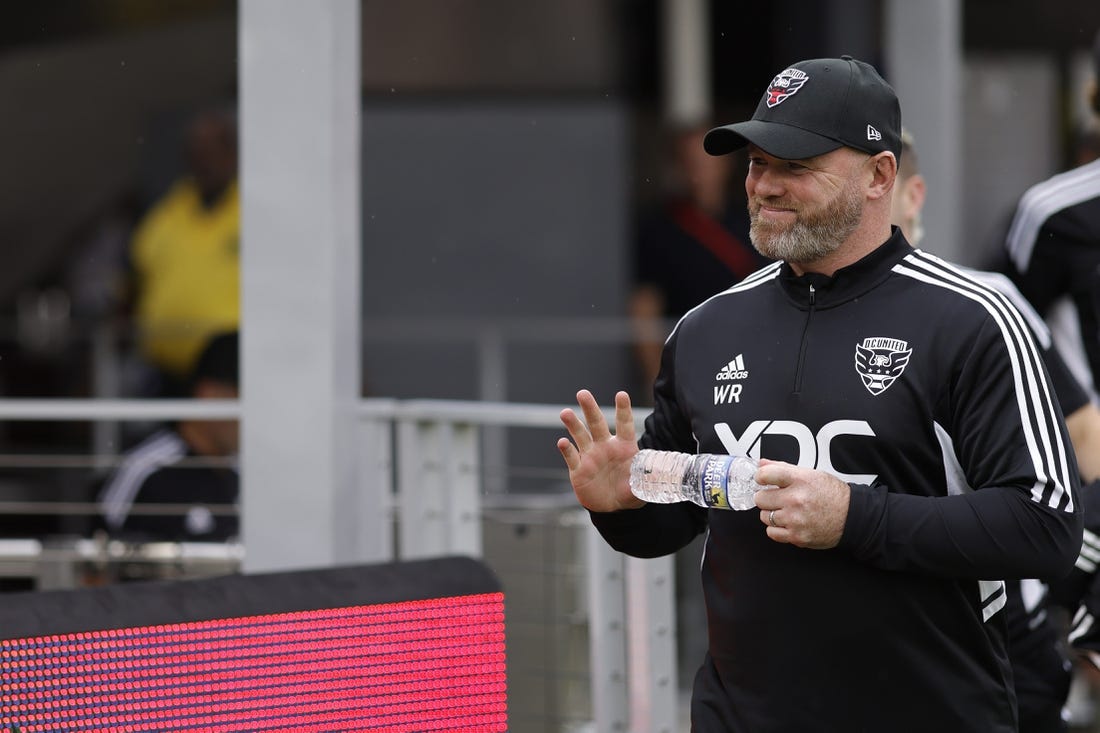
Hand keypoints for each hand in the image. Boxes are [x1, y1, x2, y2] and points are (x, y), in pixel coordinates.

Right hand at [557, 389, 644, 512]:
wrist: (611, 507)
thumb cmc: (629, 491)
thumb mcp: (642, 487)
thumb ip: (648, 480)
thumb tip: (660, 475)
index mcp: (624, 446)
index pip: (624, 424)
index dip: (623, 410)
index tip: (621, 395)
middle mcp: (605, 446)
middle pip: (597, 423)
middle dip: (590, 408)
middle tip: (582, 393)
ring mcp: (590, 456)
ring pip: (580, 436)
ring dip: (573, 424)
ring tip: (565, 413)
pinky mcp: (578, 469)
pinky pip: (572, 457)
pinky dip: (567, 450)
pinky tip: (563, 442)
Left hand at [753, 459, 850, 548]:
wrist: (852, 517)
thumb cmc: (832, 494)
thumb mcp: (810, 474)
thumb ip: (783, 468)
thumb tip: (761, 463)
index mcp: (800, 480)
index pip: (765, 474)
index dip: (760, 477)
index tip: (763, 480)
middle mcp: (796, 500)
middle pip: (760, 498)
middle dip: (766, 497)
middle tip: (777, 498)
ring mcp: (796, 520)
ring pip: (764, 516)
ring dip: (772, 513)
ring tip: (786, 511)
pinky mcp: (797, 537)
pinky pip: (771, 532)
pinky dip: (776, 529)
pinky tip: (788, 523)